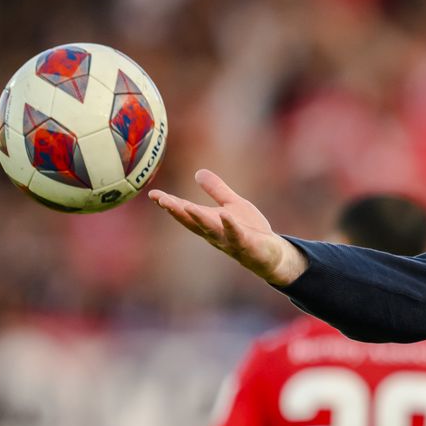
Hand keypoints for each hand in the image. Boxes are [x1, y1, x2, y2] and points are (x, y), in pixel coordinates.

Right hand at [148, 169, 307, 286]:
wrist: (272, 254)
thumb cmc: (250, 230)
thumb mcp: (232, 205)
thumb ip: (216, 190)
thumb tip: (198, 172)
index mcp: (209, 223)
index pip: (186, 212)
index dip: (170, 204)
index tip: (152, 194)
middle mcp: (215, 234)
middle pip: (193, 222)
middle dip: (177, 211)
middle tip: (162, 200)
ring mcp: (230, 240)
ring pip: (211, 230)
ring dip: (199, 219)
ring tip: (186, 207)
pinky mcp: (248, 245)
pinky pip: (237, 235)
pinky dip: (231, 226)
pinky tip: (225, 215)